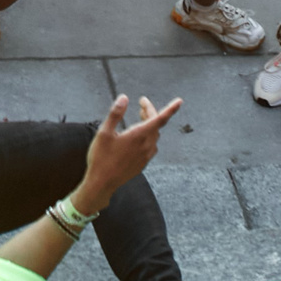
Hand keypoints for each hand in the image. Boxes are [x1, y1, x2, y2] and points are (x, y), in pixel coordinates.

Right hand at [76, 93, 182, 210]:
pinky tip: (140, 135)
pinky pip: (152, 145)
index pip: (159, 119)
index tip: (179, 101)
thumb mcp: (104, 133)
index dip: (171, 109)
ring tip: (140, 116)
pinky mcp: (143, 163)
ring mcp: (146, 156)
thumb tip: (124, 98)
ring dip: (150, 123)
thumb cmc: (101, 158)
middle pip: (156, 124)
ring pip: (155, 135)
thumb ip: (115, 114)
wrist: (102, 183)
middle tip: (142, 103)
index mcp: (138, 136)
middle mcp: (146, 146)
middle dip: (150, 111)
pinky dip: (149, 135)